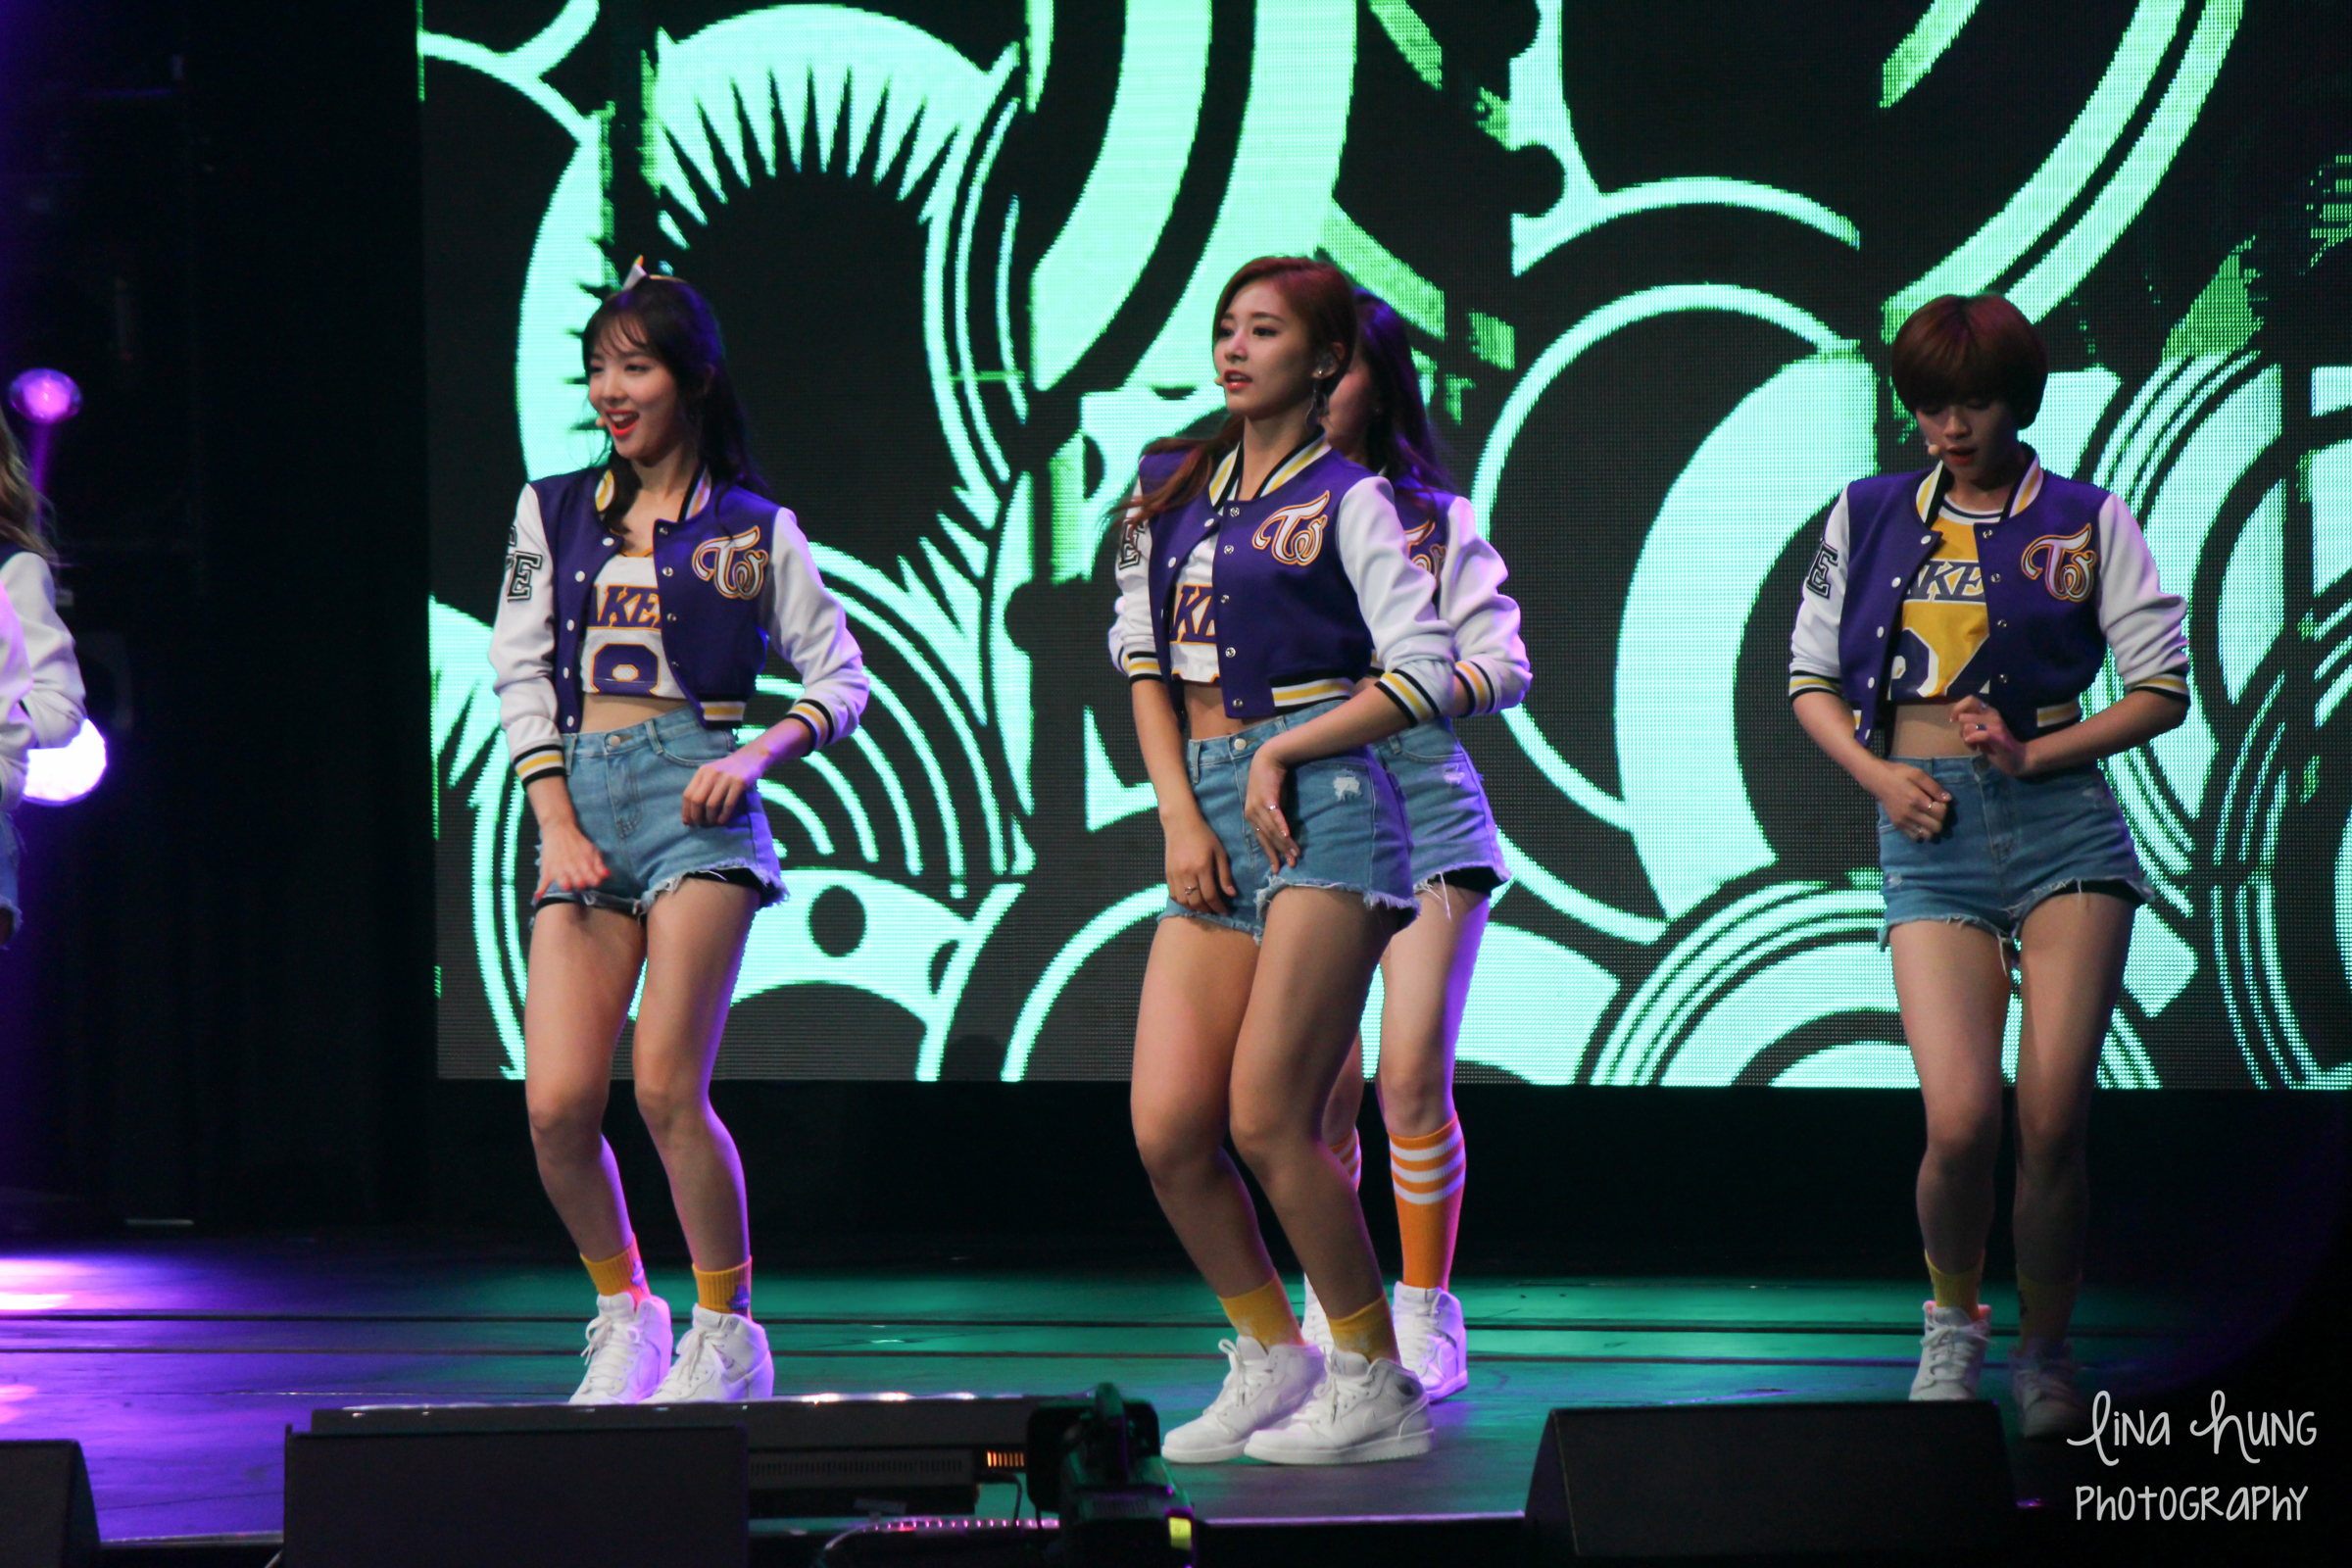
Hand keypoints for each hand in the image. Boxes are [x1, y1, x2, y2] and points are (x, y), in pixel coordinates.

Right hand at [535, 819, 610, 898]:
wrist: (559, 830)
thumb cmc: (578, 843)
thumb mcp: (592, 851)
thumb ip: (599, 865)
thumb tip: (606, 876)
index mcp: (585, 865)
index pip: (593, 879)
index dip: (594, 882)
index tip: (594, 882)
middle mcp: (573, 869)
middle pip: (580, 883)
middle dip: (582, 884)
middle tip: (580, 883)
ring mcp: (559, 870)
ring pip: (564, 883)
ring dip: (566, 886)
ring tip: (567, 886)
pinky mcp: (547, 870)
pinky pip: (543, 883)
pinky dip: (540, 890)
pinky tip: (538, 897)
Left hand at [682, 745, 769, 826]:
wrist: (751, 756)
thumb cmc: (730, 769)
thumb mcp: (712, 773)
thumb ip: (703, 786)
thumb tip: (692, 810)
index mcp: (702, 772)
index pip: (688, 794)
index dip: (686, 811)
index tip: (687, 822)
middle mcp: (711, 774)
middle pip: (697, 800)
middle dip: (696, 816)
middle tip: (701, 825)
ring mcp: (725, 778)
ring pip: (711, 804)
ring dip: (710, 818)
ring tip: (712, 823)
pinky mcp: (739, 782)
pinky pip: (728, 804)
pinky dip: (723, 815)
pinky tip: (722, 821)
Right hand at [1165, 810, 1236, 916]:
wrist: (1180, 824)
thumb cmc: (1204, 836)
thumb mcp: (1219, 852)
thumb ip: (1224, 874)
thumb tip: (1231, 894)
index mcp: (1202, 867)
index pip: (1211, 895)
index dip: (1218, 907)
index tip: (1225, 912)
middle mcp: (1187, 873)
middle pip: (1196, 901)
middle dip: (1207, 910)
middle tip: (1214, 910)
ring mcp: (1175, 874)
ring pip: (1183, 901)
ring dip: (1194, 908)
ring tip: (1203, 907)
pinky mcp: (1167, 874)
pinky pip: (1173, 895)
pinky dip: (1182, 902)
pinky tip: (1190, 900)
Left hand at [1244, 745, 1299, 867]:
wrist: (1269, 759)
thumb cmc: (1271, 782)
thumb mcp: (1271, 803)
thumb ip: (1273, 819)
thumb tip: (1283, 834)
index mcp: (1251, 817)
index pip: (1261, 840)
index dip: (1271, 854)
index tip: (1278, 868)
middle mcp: (1252, 814)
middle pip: (1268, 838)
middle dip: (1280, 853)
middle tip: (1291, 864)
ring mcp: (1258, 806)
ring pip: (1272, 829)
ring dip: (1285, 842)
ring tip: (1295, 853)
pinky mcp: (1267, 798)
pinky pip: (1275, 815)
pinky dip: (1281, 825)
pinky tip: (1288, 835)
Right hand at [1870, 760, 1951, 841]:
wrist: (1876, 780)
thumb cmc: (1898, 774)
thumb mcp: (1918, 774)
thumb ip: (1934, 787)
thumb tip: (1948, 799)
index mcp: (1916, 799)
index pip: (1940, 813)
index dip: (1945, 808)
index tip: (1939, 801)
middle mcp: (1910, 813)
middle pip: (1936, 827)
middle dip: (1941, 819)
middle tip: (1935, 810)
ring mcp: (1903, 821)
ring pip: (1927, 835)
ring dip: (1933, 828)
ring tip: (1929, 818)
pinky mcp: (1898, 825)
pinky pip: (1915, 837)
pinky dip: (1922, 833)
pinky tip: (1921, 823)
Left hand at [1951, 696, 2030, 775]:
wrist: (2017, 757)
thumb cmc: (1996, 744)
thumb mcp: (1981, 729)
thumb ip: (1970, 722)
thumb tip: (1956, 718)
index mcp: (1989, 711)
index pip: (1971, 699)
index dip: (1958, 708)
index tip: (1953, 720)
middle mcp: (1992, 715)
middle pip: (1964, 716)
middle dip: (1961, 730)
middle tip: (1968, 739)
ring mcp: (1996, 726)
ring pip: (1968, 726)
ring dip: (1966, 738)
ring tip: (1975, 746)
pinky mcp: (1998, 737)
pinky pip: (1980, 734)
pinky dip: (1973, 739)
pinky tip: (1975, 747)